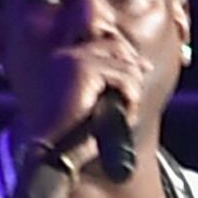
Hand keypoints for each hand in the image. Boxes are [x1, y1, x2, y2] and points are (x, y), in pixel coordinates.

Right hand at [16, 29, 152, 171]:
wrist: (52, 154)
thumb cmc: (73, 137)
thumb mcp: (97, 103)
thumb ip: (114, 82)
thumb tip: (145, 66)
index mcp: (66, 60)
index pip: (106, 43)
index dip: (129, 56)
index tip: (145, 70)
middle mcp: (68, 54)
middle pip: (117, 46)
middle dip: (135, 68)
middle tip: (139, 93)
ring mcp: (75, 59)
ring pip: (124, 64)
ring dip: (133, 91)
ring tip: (128, 114)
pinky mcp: (83, 71)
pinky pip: (124, 78)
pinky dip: (132, 98)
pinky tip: (126, 116)